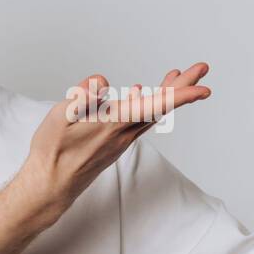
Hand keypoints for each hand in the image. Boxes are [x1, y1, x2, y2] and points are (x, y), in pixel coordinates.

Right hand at [20, 63, 212, 215]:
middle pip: (161, 106)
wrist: (50, 185)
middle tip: (202, 69)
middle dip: (182, 86)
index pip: (154, 106)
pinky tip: (137, 92)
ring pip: (151, 113)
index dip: (180, 95)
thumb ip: (82, 96)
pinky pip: (138, 120)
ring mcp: (121, 140)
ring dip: (166, 93)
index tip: (202, 87)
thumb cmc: (52, 152)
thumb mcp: (60, 118)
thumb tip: (101, 81)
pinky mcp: (114, 143)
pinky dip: (145, 103)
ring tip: (175, 75)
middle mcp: (123, 133)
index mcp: (113, 123)